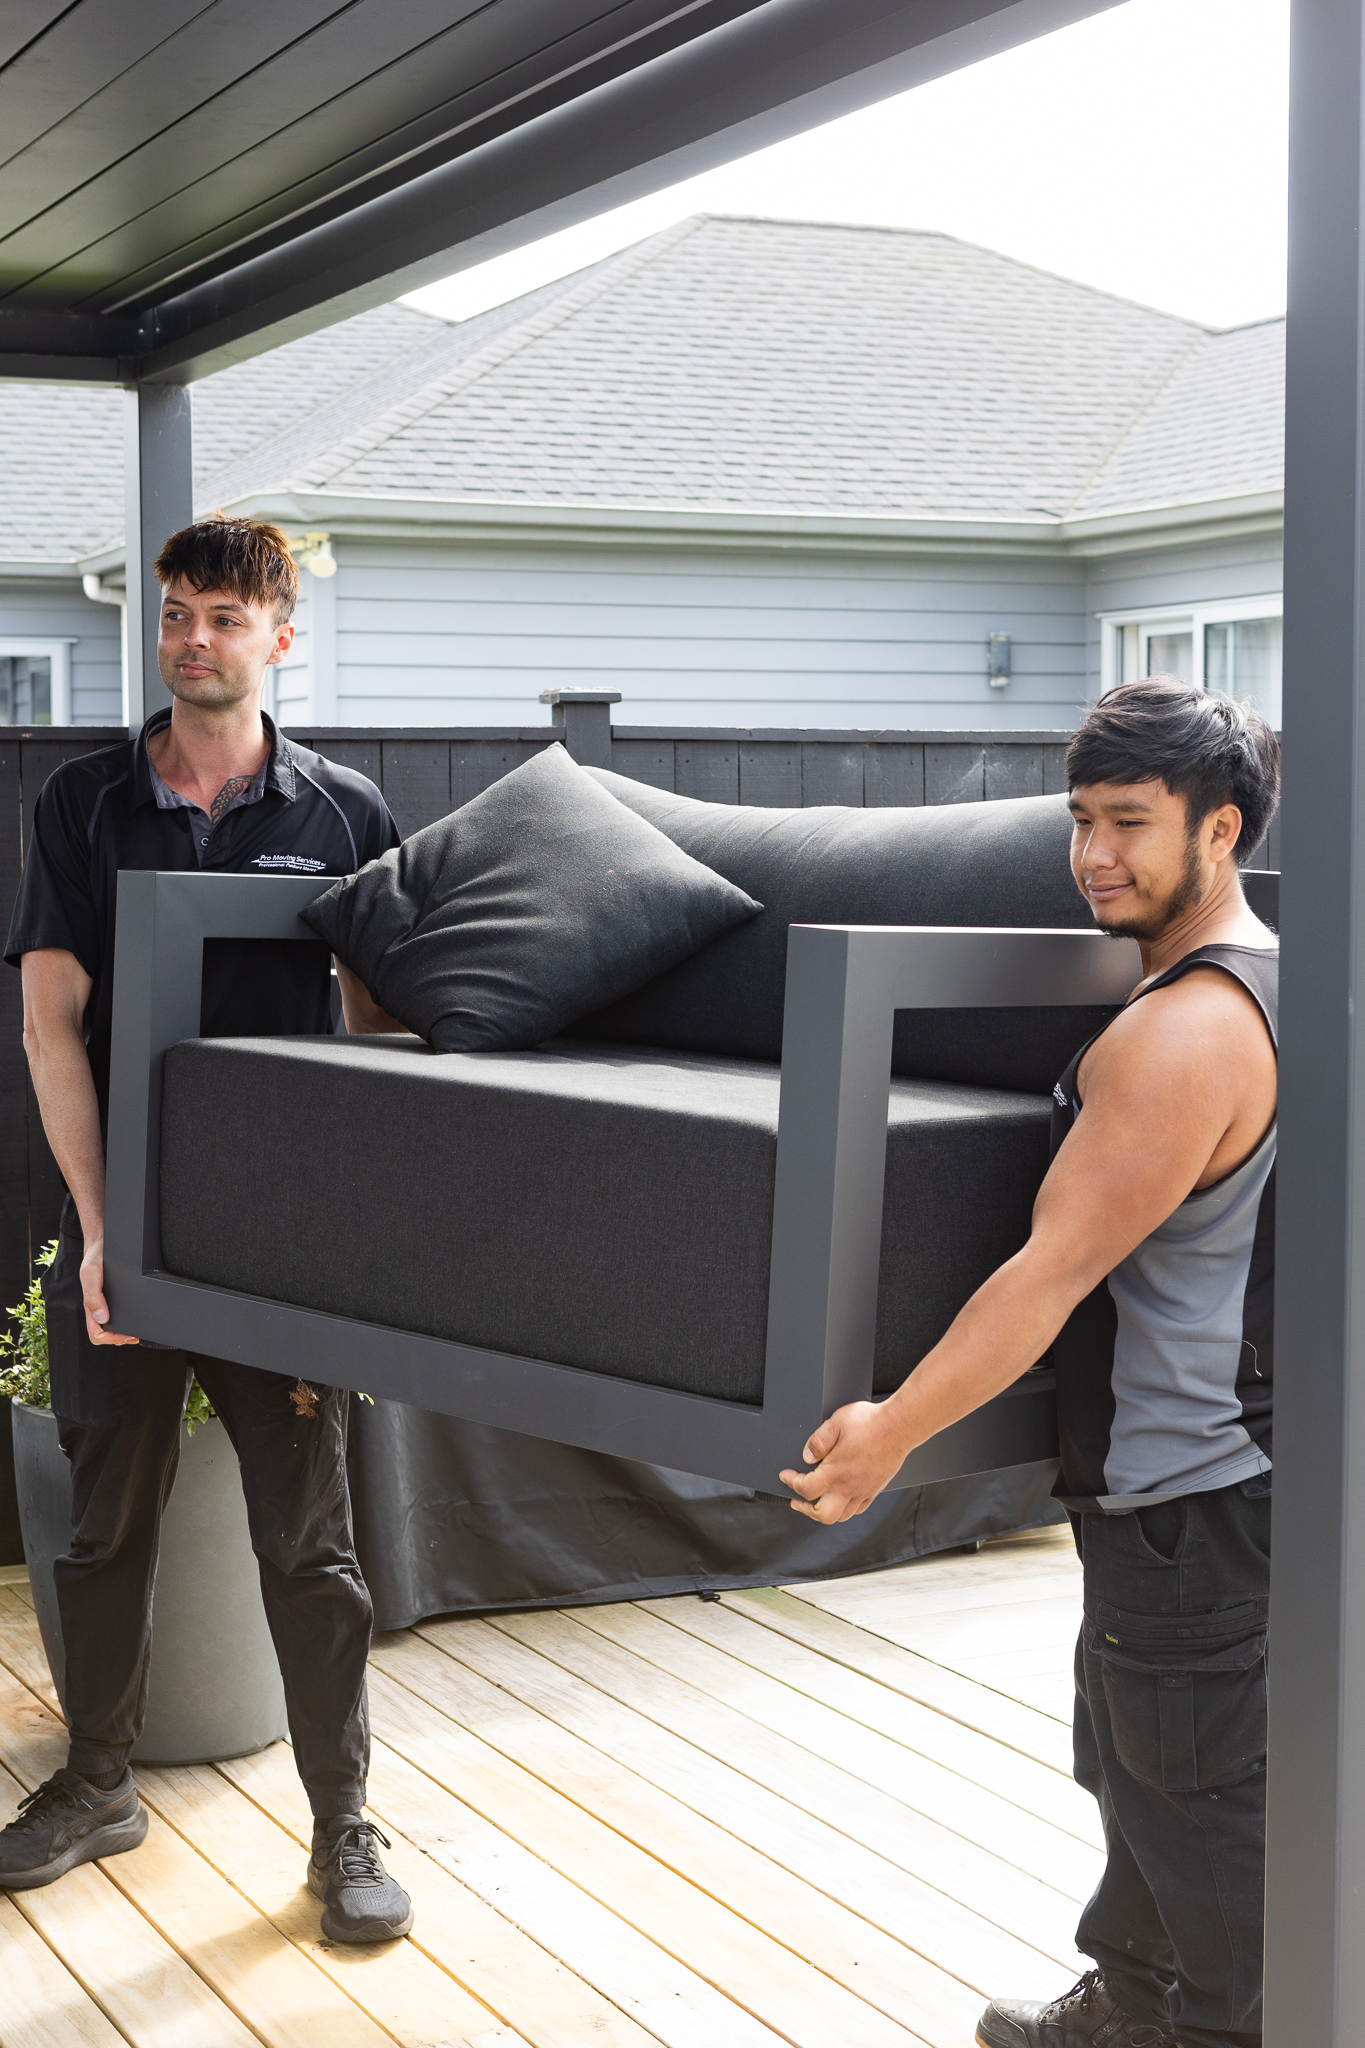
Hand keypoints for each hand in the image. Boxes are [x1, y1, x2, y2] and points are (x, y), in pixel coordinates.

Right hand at [80, 1240, 138, 1346]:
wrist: (102, 1242)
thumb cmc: (95, 1256)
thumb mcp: (91, 1273)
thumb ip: (93, 1296)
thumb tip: (102, 1318)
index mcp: (91, 1305)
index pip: (96, 1334)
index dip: (111, 1338)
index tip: (125, 1334)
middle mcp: (98, 1306)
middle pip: (105, 1334)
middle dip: (120, 1339)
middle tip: (135, 1334)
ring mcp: (105, 1302)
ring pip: (111, 1327)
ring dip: (124, 1333)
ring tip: (137, 1330)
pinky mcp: (113, 1297)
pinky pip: (117, 1315)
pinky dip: (127, 1321)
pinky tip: (136, 1318)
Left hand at [779, 1400, 909, 1523]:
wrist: (900, 1426)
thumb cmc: (871, 1423)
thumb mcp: (836, 1422)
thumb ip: (818, 1441)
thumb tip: (807, 1455)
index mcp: (835, 1471)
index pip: (805, 1489)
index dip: (791, 1483)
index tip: (786, 1476)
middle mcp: (849, 1486)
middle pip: (822, 1515)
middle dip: (805, 1509)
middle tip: (798, 1500)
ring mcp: (863, 1490)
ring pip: (841, 1516)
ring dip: (825, 1511)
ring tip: (817, 1501)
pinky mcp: (875, 1489)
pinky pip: (858, 1509)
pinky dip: (846, 1509)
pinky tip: (842, 1498)